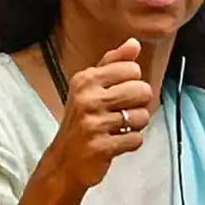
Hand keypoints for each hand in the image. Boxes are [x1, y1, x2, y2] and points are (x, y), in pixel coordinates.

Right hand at [44, 38, 151, 189]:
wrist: (63, 161)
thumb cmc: (81, 120)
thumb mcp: (90, 86)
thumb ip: (113, 63)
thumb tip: (134, 43)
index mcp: (85, 79)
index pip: (132, 69)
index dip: (133, 82)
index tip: (119, 93)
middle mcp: (88, 98)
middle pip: (141, 90)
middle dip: (139, 104)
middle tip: (123, 111)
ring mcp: (94, 123)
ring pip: (141, 116)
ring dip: (136, 124)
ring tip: (120, 127)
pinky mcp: (102, 147)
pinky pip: (136, 139)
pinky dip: (131, 142)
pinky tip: (117, 141)